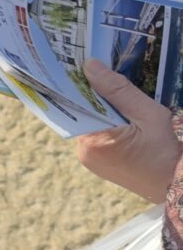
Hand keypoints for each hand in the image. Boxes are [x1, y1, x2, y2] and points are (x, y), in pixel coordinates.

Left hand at [73, 60, 182, 203]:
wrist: (177, 184)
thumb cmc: (166, 151)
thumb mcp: (147, 114)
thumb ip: (118, 90)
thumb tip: (90, 66)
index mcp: (91, 142)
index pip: (76, 105)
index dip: (82, 86)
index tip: (84, 68)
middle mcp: (84, 152)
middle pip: (83, 114)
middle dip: (97, 100)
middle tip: (109, 82)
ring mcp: (90, 160)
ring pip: (91, 124)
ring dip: (105, 113)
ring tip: (123, 106)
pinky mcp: (99, 165)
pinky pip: (97, 136)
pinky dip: (108, 126)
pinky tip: (124, 122)